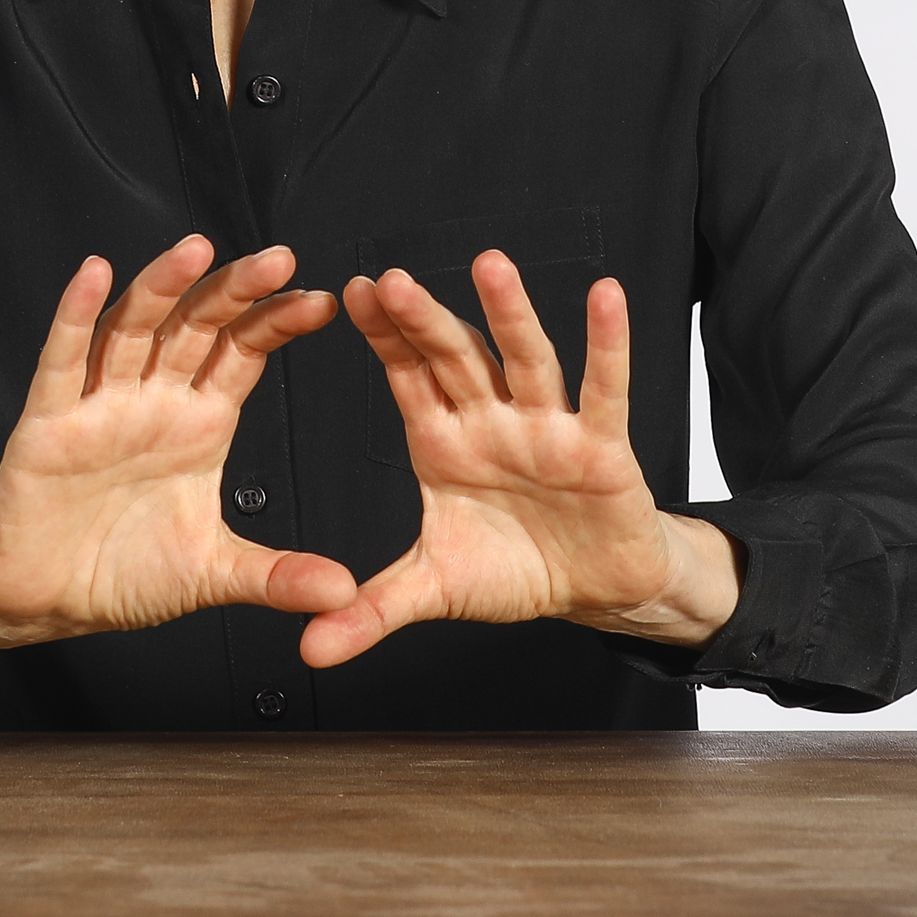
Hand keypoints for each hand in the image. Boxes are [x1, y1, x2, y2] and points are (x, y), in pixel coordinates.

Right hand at [0, 236, 355, 655]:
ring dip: (161, 287)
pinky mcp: (47, 425)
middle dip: (236, 291)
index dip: (278, 323)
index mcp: (198, 423)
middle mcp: (152, 401)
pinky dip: (75, 316)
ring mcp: (99, 406)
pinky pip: (63, 362)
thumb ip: (276, 577)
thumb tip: (346, 594)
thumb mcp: (211, 574)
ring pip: (133, 330)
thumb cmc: (122, 577)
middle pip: (197, 326)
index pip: (243, 353)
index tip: (325, 301)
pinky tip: (95, 275)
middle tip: (279, 259)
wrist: (42, 605)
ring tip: (196, 250)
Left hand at [301, 253, 737, 668]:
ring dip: (509, 314)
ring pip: (525, 361)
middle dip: (425, 321)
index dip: (384, 337)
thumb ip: (371, 612)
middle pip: (455, 359)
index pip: (407, 377)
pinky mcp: (601, 446)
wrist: (592, 588)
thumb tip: (308, 650)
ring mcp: (546, 428)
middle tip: (392, 280)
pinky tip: (606, 298)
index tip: (352, 293)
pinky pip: (604, 390)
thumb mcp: (435, 589)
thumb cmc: (514, 570)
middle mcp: (492, 421)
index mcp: (444, 442)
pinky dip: (608, 345)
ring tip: (490, 266)